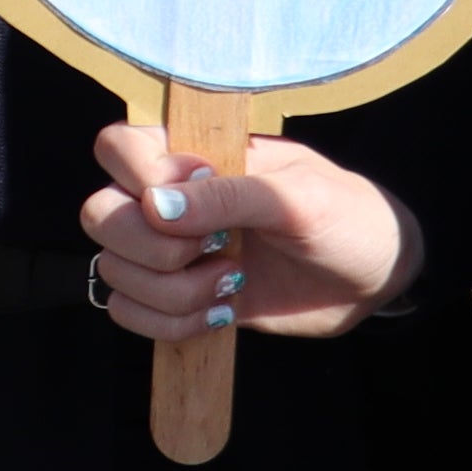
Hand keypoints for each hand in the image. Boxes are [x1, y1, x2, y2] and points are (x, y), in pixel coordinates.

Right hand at [79, 122, 413, 342]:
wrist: (373, 279)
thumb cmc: (347, 217)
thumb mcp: (299, 197)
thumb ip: (228, 194)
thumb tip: (154, 203)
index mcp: (196, 150)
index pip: (117, 145)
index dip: (140, 176)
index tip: (201, 194)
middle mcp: (170, 197)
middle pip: (98, 214)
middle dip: (153, 248)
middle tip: (219, 248)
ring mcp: (169, 249)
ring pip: (114, 271)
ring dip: (173, 293)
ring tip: (234, 283)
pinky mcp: (175, 298)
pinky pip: (129, 313)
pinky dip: (170, 324)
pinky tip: (220, 316)